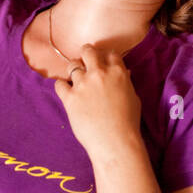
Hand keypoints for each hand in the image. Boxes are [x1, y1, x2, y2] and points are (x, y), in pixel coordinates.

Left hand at [54, 44, 141, 160]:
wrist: (115, 141)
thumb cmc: (128, 123)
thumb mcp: (134, 98)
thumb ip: (126, 83)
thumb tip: (124, 74)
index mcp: (117, 72)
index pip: (110, 54)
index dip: (105, 57)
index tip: (102, 62)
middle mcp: (99, 73)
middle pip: (88, 51)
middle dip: (86, 54)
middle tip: (85, 62)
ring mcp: (83, 84)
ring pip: (72, 65)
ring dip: (74, 71)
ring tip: (76, 81)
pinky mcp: (70, 97)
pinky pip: (59, 84)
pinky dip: (62, 86)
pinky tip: (66, 92)